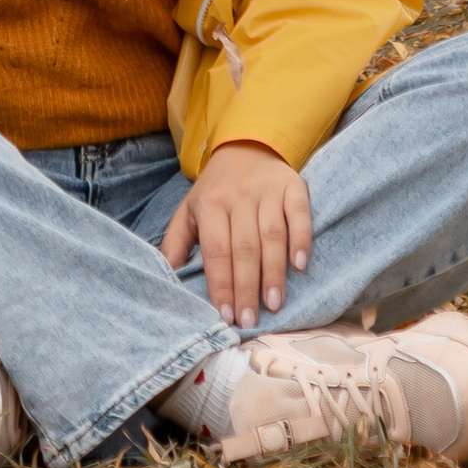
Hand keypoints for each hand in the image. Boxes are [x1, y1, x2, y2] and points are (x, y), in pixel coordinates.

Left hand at [160, 139, 311, 328]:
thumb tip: (166, 276)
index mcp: (209, 204)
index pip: (215, 250)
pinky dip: (301, 240)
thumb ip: (176, 243)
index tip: (225, 316)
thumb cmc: (215, 190)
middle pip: (243, 248)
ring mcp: (266, 191)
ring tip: (274, 304)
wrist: (245, 147)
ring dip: (273, 273)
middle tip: (250, 320)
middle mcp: (237, 196)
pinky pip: (299, 215)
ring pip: (271, 236)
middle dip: (246, 288)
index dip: (220, 284)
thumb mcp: (188, 211)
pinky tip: (300, 266)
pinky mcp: (292, 187)